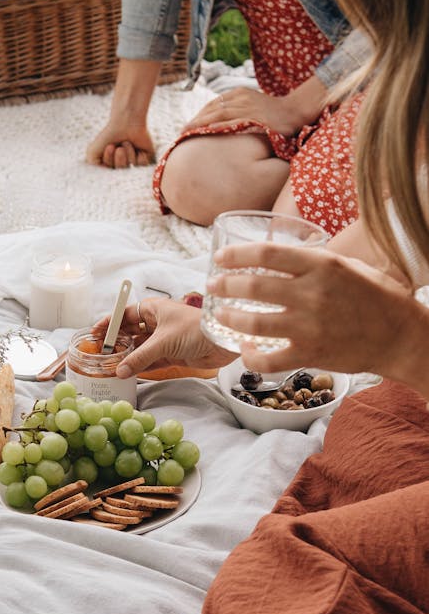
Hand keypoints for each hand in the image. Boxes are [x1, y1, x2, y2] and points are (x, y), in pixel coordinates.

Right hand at [85, 119, 154, 168]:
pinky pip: (143, 167)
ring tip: (127, 142)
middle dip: (119, 160)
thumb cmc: (108, 135)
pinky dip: (139, 157)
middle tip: (119, 147)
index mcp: (110, 168)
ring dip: (128, 154)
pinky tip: (138, 148)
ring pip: (132, 169)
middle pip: (121, 173)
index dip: (110, 161)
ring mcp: (135, 165)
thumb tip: (102, 181)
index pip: (110, 175)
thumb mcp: (92, 152)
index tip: (110, 146)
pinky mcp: (147, 161)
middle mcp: (122, 167)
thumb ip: (92, 170)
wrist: (126, 121)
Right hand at [92, 297, 233, 376]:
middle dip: (116, 342)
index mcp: (154, 309)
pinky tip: (129, 374)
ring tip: (111, 366)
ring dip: (128, 356)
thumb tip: (120, 370)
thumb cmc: (196, 329)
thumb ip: (140, 357)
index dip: (109, 323)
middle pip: (130, 331)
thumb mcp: (163, 342)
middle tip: (100, 353)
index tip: (94, 333)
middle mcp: (157, 322)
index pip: (125, 314)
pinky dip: (141, 366)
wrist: (224, 340)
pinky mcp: (173, 353)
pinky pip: (151, 360)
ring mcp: (165, 338)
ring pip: (140, 347)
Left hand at [185, 85, 317, 136]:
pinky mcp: (252, 116)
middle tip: (180, 133)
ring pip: (216, 113)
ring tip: (185, 134)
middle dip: (194, 120)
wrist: (296, 111)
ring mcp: (246, 106)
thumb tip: (225, 127)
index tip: (187, 127)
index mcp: (240, 94)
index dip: (198, 115)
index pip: (213, 104)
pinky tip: (203, 132)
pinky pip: (229, 120)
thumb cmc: (276, 114)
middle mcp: (240, 97)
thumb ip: (240, 114)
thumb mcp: (254, 109)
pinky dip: (215, 125)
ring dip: (199, 123)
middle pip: (211, 108)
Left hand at [207, 242, 416, 376]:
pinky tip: (244, 349)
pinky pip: (267, 359)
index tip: (221, 257)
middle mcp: (312, 294)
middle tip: (213, 284)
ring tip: (220, 313)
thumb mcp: (349, 266)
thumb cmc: (378, 298)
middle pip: (252, 287)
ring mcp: (309, 326)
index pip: (266, 254)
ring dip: (229, 317)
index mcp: (322, 266)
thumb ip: (316, 262)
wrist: (401, 337)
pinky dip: (250, 356)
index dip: (236, 255)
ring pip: (253, 324)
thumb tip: (283, 256)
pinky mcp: (310, 354)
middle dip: (224, 285)